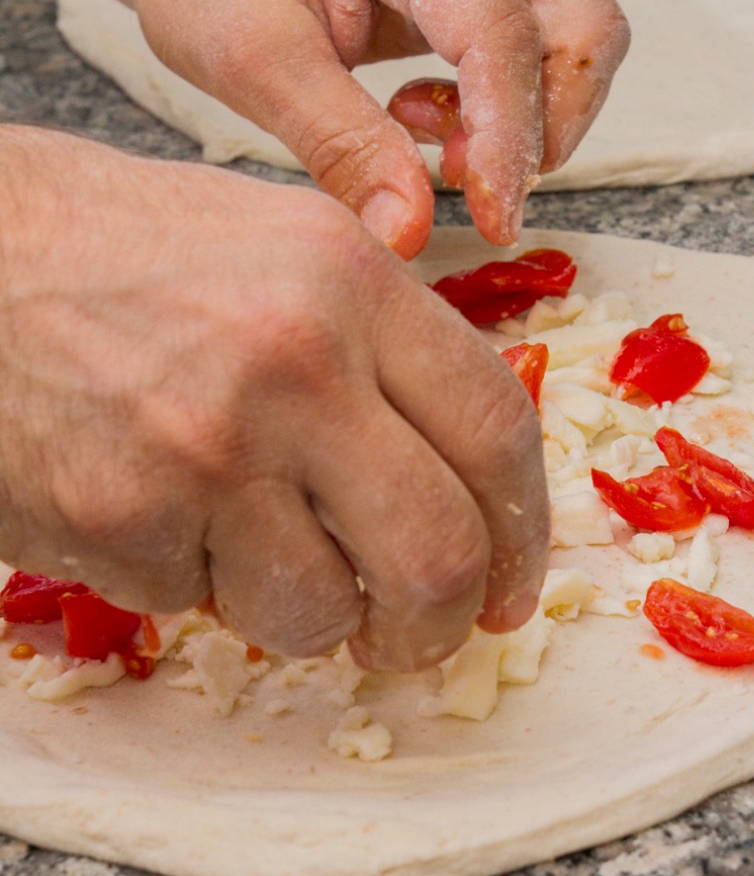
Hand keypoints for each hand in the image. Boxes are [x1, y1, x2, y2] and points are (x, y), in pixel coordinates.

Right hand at [0, 128, 548, 666]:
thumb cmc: (110, 246)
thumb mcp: (277, 242)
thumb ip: (381, 342)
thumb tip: (465, 468)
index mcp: (349, 279)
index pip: (496, 428)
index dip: (522, 528)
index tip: (511, 577)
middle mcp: (294, 362)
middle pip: (440, 550)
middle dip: (440, 621)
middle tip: (416, 632)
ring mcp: (206, 448)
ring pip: (321, 612)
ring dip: (304, 614)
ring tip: (255, 554)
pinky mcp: (122, 520)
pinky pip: (201, 605)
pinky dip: (194, 583)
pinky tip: (154, 507)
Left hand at [126, 0, 629, 255]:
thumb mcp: (258, 67)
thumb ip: (343, 150)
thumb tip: (410, 232)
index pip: (501, 34)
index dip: (508, 138)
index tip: (493, 218)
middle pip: (582, 24)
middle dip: (546, 125)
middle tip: (468, 186)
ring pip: (579, 40)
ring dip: (529, 118)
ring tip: (430, 145)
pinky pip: (543, 50)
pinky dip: (506, 108)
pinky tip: (420, 120)